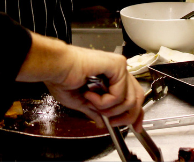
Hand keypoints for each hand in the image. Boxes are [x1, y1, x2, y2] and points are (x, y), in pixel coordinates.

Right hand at [16, 33, 143, 127]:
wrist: (56, 68)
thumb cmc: (62, 78)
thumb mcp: (80, 102)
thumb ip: (94, 111)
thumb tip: (101, 122)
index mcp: (110, 77)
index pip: (133, 96)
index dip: (137, 114)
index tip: (135, 127)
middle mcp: (116, 71)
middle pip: (137, 98)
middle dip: (127, 116)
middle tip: (113, 122)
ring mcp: (118, 67)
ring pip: (129, 99)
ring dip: (109, 109)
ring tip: (92, 102)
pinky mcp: (117, 65)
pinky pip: (119, 93)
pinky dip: (104, 101)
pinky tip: (90, 94)